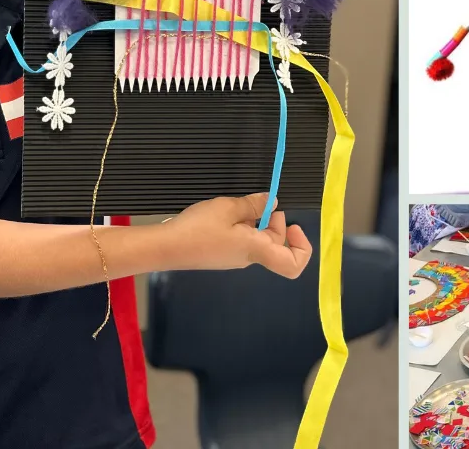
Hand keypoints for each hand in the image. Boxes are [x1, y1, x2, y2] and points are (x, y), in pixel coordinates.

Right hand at [164, 193, 311, 277]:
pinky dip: (243, 225)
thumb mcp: (229, 208)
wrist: (166, 247)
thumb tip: (272, 203)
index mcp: (256, 250)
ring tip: (240, 205)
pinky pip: (243, 239)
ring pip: (259, 240)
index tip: (292, 224)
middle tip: (262, 203)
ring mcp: (234, 257)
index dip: (302, 247)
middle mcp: (249, 258)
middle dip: (275, 221)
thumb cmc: (199, 228)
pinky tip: (228, 212)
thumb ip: (253, 205)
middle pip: (276, 244)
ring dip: (257, 221)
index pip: (292, 264)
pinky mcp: (222, 253)